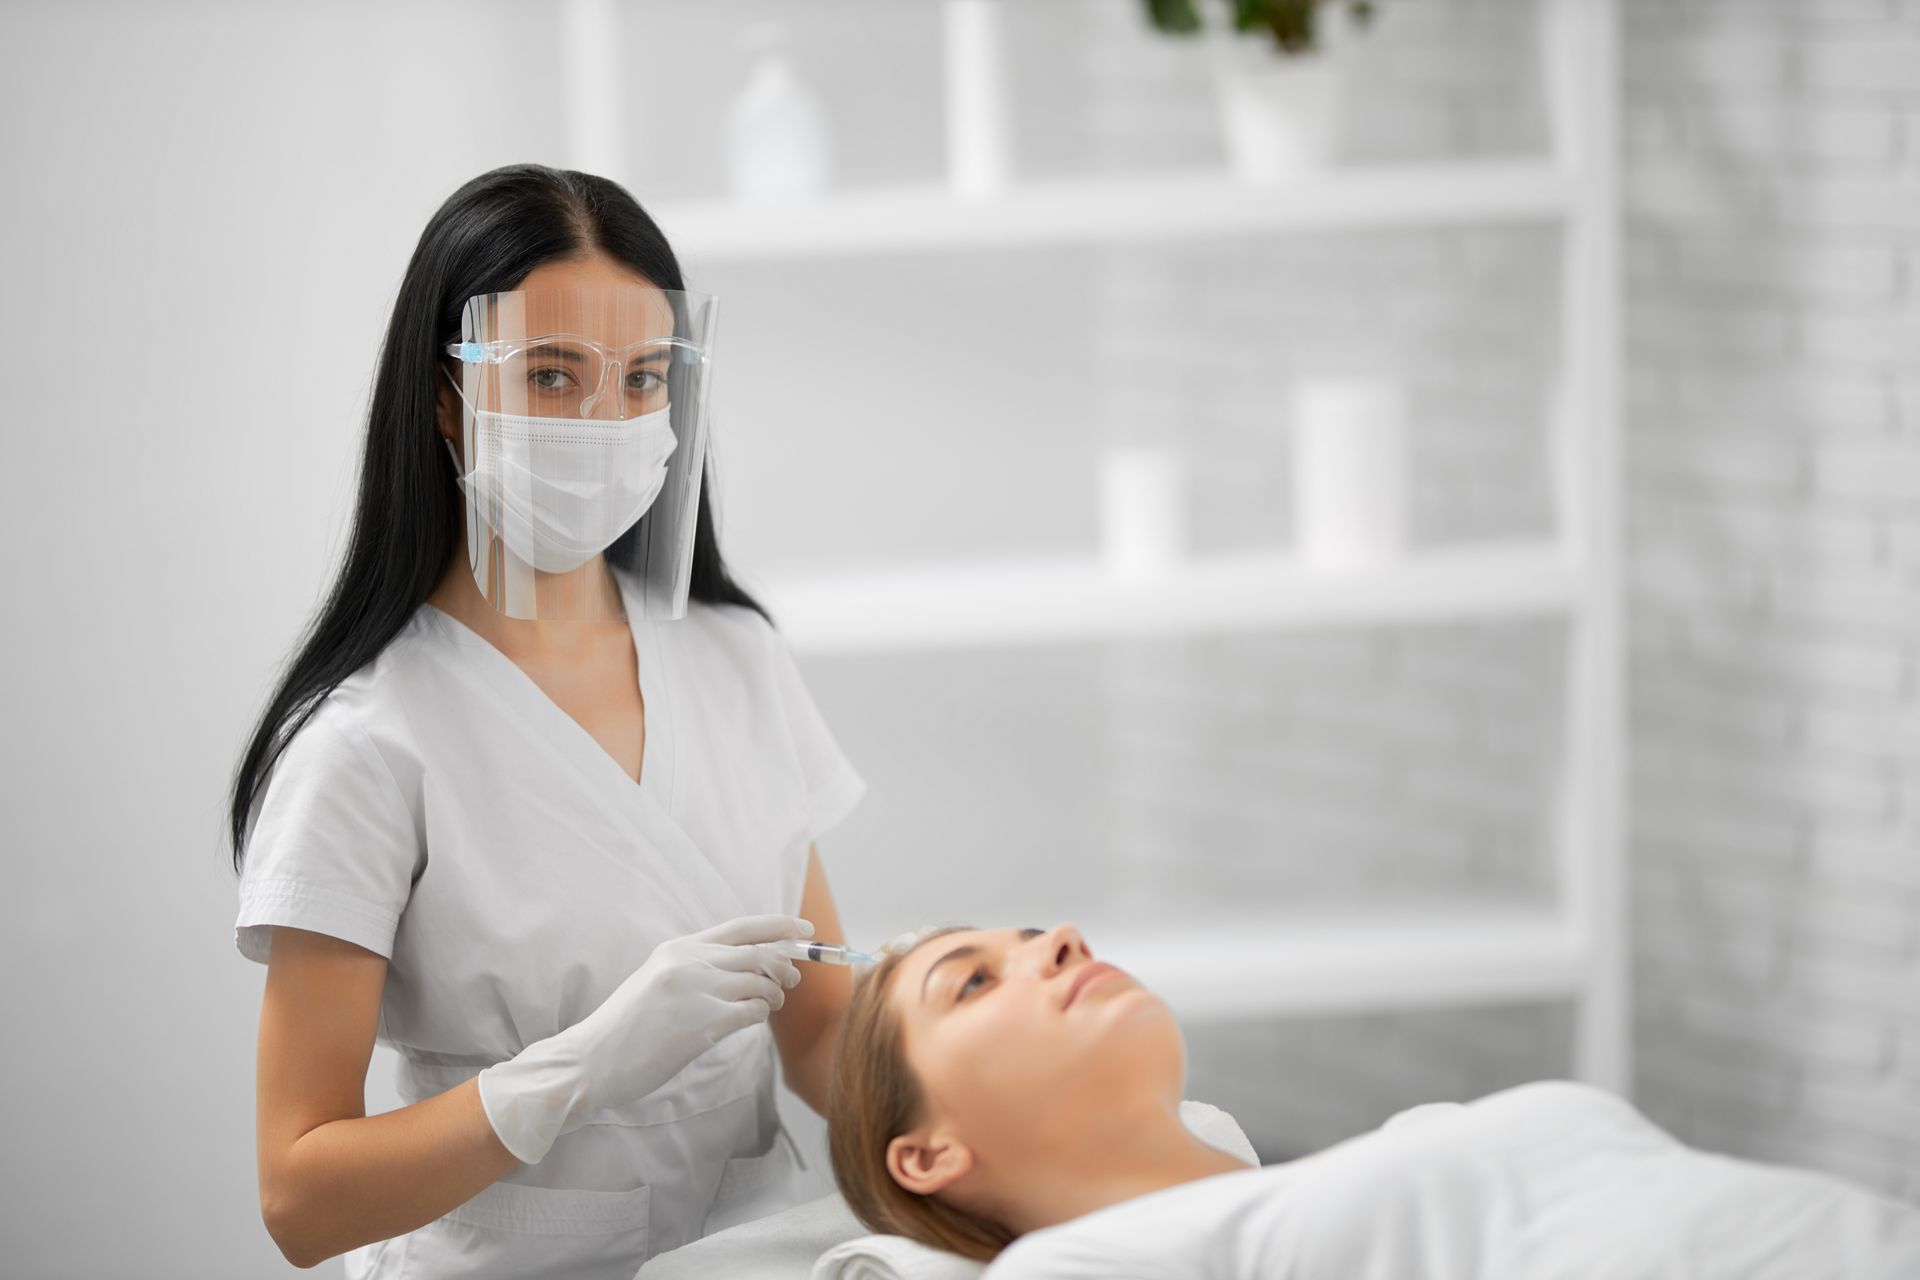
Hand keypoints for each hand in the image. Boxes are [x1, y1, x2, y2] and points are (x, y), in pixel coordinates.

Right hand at [478, 914, 811, 1163]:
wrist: (592, 1061)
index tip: (804, 928)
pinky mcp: (703, 1023)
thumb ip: (697, 967)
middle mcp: (690, 962)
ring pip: (762, 982)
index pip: (742, 927)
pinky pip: (753, 1011)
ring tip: (767, 1006)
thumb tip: (748, 967)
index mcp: (679, 947)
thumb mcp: (657, 980)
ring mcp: (697, 991)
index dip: (779, 925)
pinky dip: (759, 1015)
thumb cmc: (626, 1028)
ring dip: (773, 995)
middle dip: (785, 966)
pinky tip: (750, 1021)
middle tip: (791, 982)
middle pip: (761, 953)